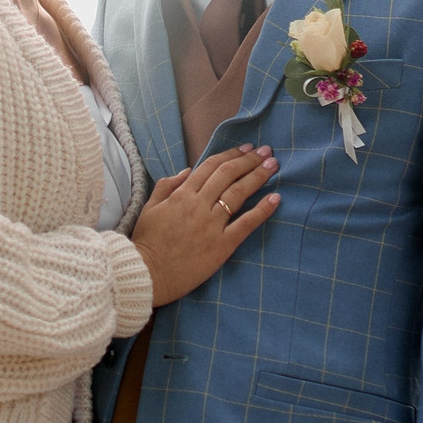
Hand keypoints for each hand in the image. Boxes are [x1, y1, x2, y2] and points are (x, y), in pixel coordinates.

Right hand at [130, 145, 278, 305]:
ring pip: (239, 193)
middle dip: (249, 160)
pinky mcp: (222, 245)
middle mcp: (199, 204)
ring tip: (273, 165)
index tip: (246, 148)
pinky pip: (246, 224)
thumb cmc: (147, 242)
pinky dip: (262, 210)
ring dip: (258, 176)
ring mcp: (212, 224)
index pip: (211, 166)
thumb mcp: (150, 208)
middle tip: (266, 152)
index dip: (231, 154)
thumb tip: (188, 171)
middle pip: (229, 174)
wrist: (148, 274)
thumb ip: (167, 186)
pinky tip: (275, 198)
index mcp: (182, 194)